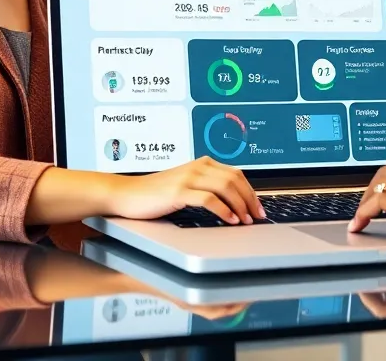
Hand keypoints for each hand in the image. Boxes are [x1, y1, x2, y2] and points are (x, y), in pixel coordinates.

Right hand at [110, 156, 264, 223]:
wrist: (127, 194)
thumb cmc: (156, 194)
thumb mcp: (185, 186)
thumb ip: (206, 187)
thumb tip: (233, 202)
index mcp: (202, 164)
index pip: (236, 174)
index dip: (251, 191)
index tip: (258, 208)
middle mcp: (198, 167)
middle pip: (235, 179)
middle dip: (250, 199)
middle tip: (257, 216)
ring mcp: (188, 178)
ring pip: (225, 187)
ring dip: (240, 206)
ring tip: (245, 220)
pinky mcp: (179, 191)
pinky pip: (209, 199)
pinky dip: (223, 210)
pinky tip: (230, 220)